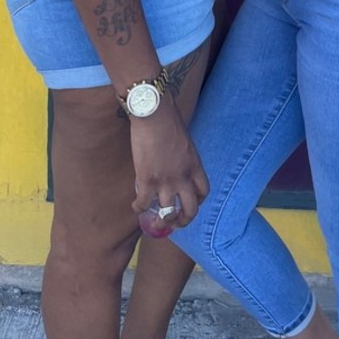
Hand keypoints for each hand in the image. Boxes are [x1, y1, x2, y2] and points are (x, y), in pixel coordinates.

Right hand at [129, 97, 209, 228]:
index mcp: (194, 165)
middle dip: (184, 220)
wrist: (154, 114)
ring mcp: (165, 181)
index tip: (191, 202)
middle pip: (190, 209)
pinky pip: (143, 203)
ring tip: (155, 223)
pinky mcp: (147, 180)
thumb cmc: (168, 120)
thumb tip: (175, 159)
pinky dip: (139, 207)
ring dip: (162, 221)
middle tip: (176, 224)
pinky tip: (135, 207)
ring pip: (167, 213)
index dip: (198, 200)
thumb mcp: (184, 141)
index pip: (203, 190)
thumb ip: (183, 156)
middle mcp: (183, 177)